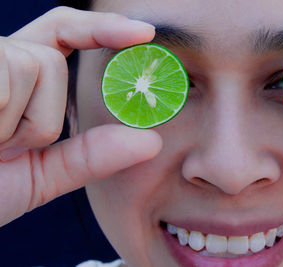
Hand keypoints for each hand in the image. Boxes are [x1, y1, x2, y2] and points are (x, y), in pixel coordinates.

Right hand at [0, 7, 161, 226]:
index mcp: (17, 79)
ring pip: (31, 67)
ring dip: (14, 123)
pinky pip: (6, 78)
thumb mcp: (40, 176)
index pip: (62, 33)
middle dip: (40, 117)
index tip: (145, 34)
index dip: (103, 29)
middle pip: (51, 62)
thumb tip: (151, 141)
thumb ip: (90, 157)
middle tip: (3, 148)